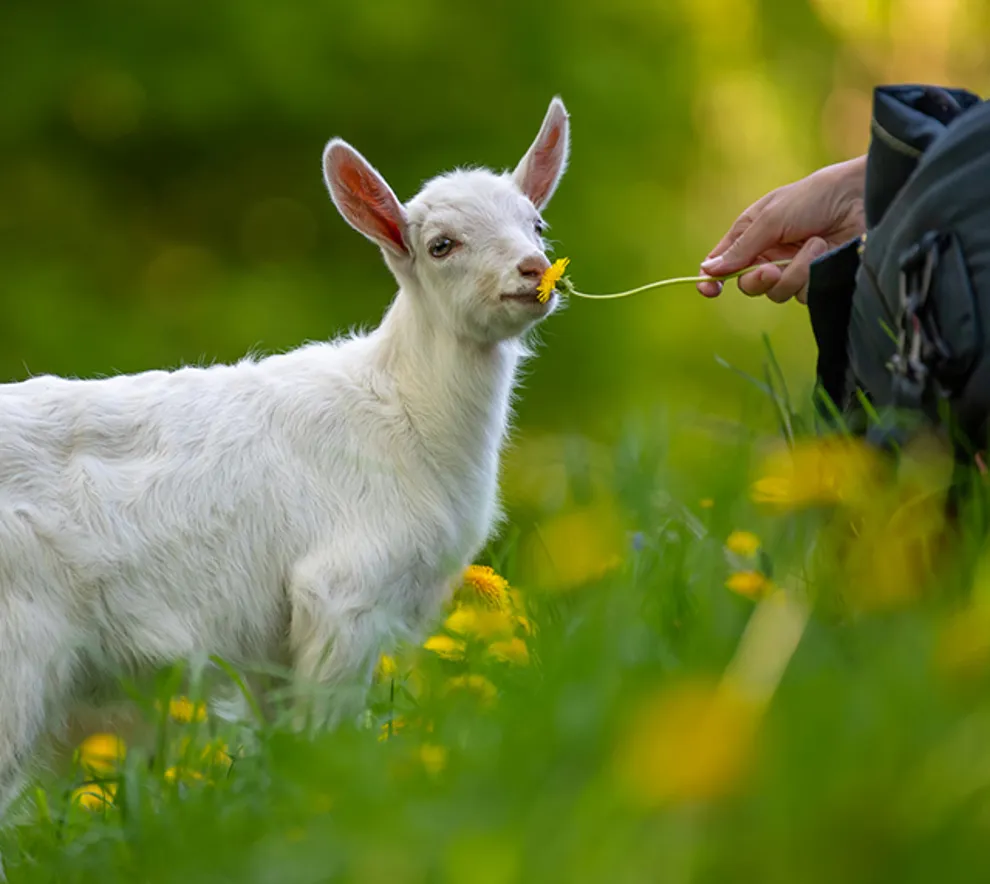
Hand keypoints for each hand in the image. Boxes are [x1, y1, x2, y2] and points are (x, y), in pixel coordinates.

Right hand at [697, 156, 866, 303]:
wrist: (863, 197)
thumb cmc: (816, 197)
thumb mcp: (771, 217)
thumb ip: (741, 247)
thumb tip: (708, 270)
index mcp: (751, 233)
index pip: (723, 262)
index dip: (712, 279)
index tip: (709, 290)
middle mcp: (769, 254)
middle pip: (748, 285)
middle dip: (757, 280)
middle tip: (770, 270)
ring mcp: (793, 268)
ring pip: (777, 293)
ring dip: (794, 272)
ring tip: (815, 245)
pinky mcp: (816, 279)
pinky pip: (803, 295)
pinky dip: (813, 275)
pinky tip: (826, 251)